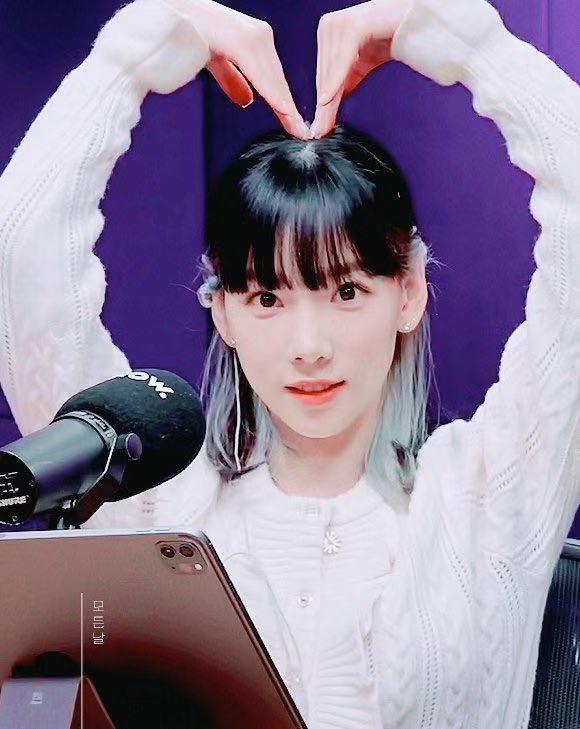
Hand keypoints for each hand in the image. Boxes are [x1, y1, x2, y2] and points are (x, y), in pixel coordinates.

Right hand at [163, 0, 309, 138]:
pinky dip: (273, 93)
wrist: (166, 18)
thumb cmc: (187, 37)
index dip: (285, 103)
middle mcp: (258, 34)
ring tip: (296, 129)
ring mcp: (251, 35)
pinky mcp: (240, 40)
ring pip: (273, 78)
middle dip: (289, 109)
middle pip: (278, 79)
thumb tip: (247, 100)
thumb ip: (232, 79)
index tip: (296, 126)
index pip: (274, 77)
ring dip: (286, 106)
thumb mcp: (215, 62)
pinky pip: (261, 73)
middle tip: (304, 134)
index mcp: (255, 39)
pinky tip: (283, 109)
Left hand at [311, 0, 412, 138]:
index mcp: (328, 32)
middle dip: (323, 106)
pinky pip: (342, 60)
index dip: (322, 102)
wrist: (417, 20)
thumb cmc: (392, 36)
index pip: (323, 74)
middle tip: (320, 131)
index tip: (319, 125)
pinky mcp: (352, 26)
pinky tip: (328, 101)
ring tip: (323, 123)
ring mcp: (338, 23)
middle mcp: (328, 25)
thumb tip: (331, 105)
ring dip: (328, 100)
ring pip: (330, 71)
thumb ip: (346, 81)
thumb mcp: (363, 64)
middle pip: (324, 75)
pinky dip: (336, 82)